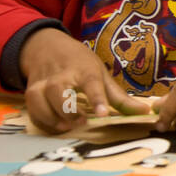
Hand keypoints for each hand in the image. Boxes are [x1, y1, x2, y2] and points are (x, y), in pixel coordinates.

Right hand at [19, 27, 143, 132]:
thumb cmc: (79, 63)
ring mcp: (43, 83)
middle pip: (59, 91)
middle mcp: (61, 75)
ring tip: (67, 126)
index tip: (102, 113)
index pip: (91, 83)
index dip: (97, 99)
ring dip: (52, 117)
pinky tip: (56, 127)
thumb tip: (145, 112)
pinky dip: (42, 122)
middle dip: (68, 109)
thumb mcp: (101, 74)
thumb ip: (120, 97)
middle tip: (82, 121)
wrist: (46, 47)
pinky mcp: (31, 92)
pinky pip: (33, 110)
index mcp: (84, 69)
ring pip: (40, 100)